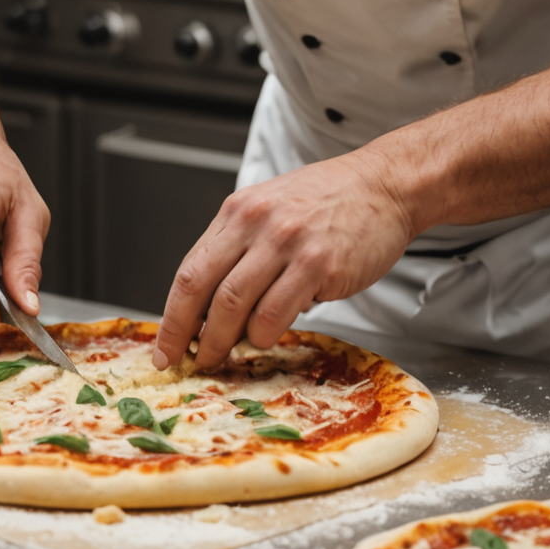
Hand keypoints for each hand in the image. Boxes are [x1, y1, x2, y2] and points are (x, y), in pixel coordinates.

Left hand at [152, 142, 415, 369]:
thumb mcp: (271, 209)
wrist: (384, 186)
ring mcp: (286, 243)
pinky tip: (270, 334)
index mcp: (237, 211)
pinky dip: (265, 335)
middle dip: (187, 336)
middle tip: (188, 362)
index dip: (171, 316)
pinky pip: (275, 314)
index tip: (165, 346)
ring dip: (224, 341)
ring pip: (234, 306)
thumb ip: (241, 248)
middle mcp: (255, 222)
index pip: (189, 270)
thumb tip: (210, 308)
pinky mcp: (318, 264)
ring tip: (227, 355)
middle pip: (202, 289)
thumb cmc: (329, 202)